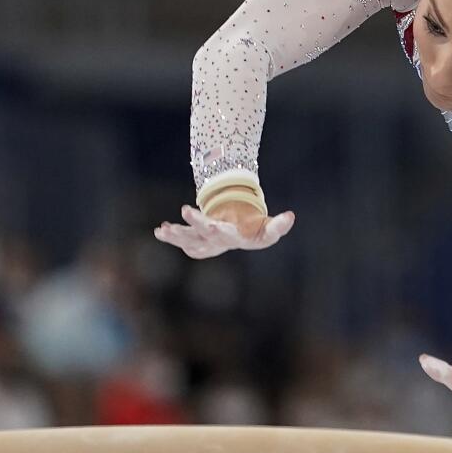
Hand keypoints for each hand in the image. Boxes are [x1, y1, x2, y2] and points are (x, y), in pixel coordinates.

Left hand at [153, 202, 294, 259]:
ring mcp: (204, 241)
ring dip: (176, 234)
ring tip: (163, 229)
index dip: (219, 229)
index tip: (214, 225)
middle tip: (185, 211)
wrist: (240, 236)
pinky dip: (170, 236)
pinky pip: (180, 240)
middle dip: (195, 224)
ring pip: (188, 239)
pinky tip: (160, 231)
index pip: (226, 234)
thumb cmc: (255, 230)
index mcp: (233, 237)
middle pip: (204, 233)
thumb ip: (278, 226)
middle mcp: (216, 241)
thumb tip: (291, 217)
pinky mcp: (195, 239)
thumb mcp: (268, 229)